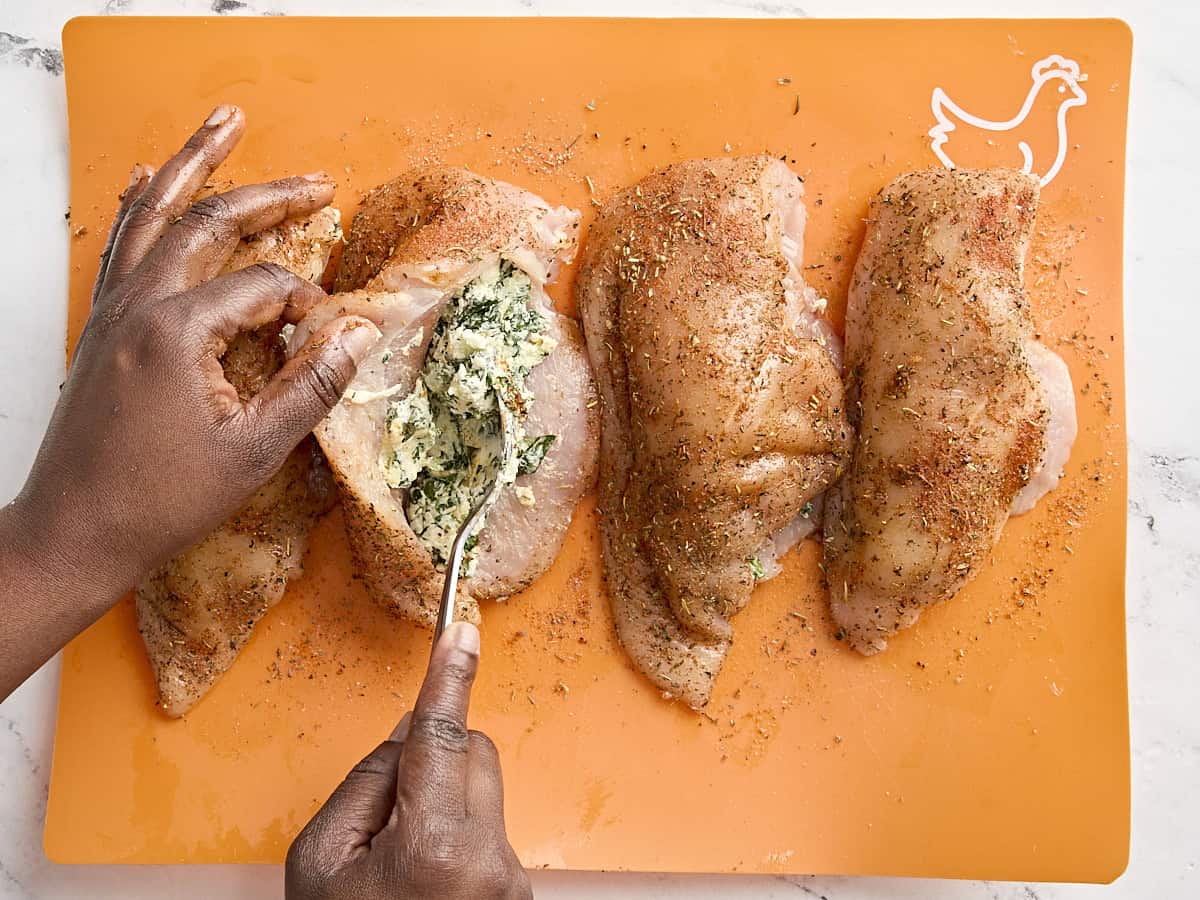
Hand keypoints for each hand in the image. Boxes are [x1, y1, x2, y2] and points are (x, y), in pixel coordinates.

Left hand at [0, 105, 378, 699]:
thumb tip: (358, 334)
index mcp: (178, 333)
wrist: (75, 531)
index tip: (327, 336)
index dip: (306, 304)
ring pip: (155, 215)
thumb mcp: (253, 453)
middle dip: (268, 195)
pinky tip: (148, 180)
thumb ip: (310, 387)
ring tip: (223, 125)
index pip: (263, 287)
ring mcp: (112, 311)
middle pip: (209, 223)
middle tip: (316, 180)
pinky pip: (121, 244)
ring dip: (192, 165)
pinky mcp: (100, 325)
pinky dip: (139, 204)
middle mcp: (139, 306)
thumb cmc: (160, 500)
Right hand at [286, 622, 529, 899]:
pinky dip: (458, 835)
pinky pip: (490, 829)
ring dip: (445, 803)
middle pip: (472, 751)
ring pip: (483, 789)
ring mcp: (512, 882)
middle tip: (387, 812)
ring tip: (405, 865)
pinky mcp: (520, 894)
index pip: (442, 737)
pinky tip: (427, 880)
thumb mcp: (321, 862)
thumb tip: (412, 732)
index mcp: (437, 848)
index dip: (448, 677)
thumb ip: (367, 783)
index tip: (462, 629)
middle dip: (434, 757)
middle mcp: (490, 861)